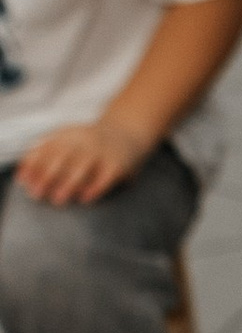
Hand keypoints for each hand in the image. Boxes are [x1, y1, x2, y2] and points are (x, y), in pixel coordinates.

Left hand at [13, 117, 146, 205]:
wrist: (129, 132)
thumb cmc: (91, 144)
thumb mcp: (69, 139)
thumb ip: (46, 154)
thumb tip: (22, 176)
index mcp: (68, 134)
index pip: (46, 148)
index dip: (33, 165)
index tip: (23, 181)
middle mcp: (84, 141)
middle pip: (62, 157)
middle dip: (47, 175)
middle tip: (36, 194)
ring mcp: (102, 152)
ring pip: (83, 167)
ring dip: (68, 184)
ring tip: (57, 200)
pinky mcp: (118, 164)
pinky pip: (106, 177)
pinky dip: (95, 188)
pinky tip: (85, 199)